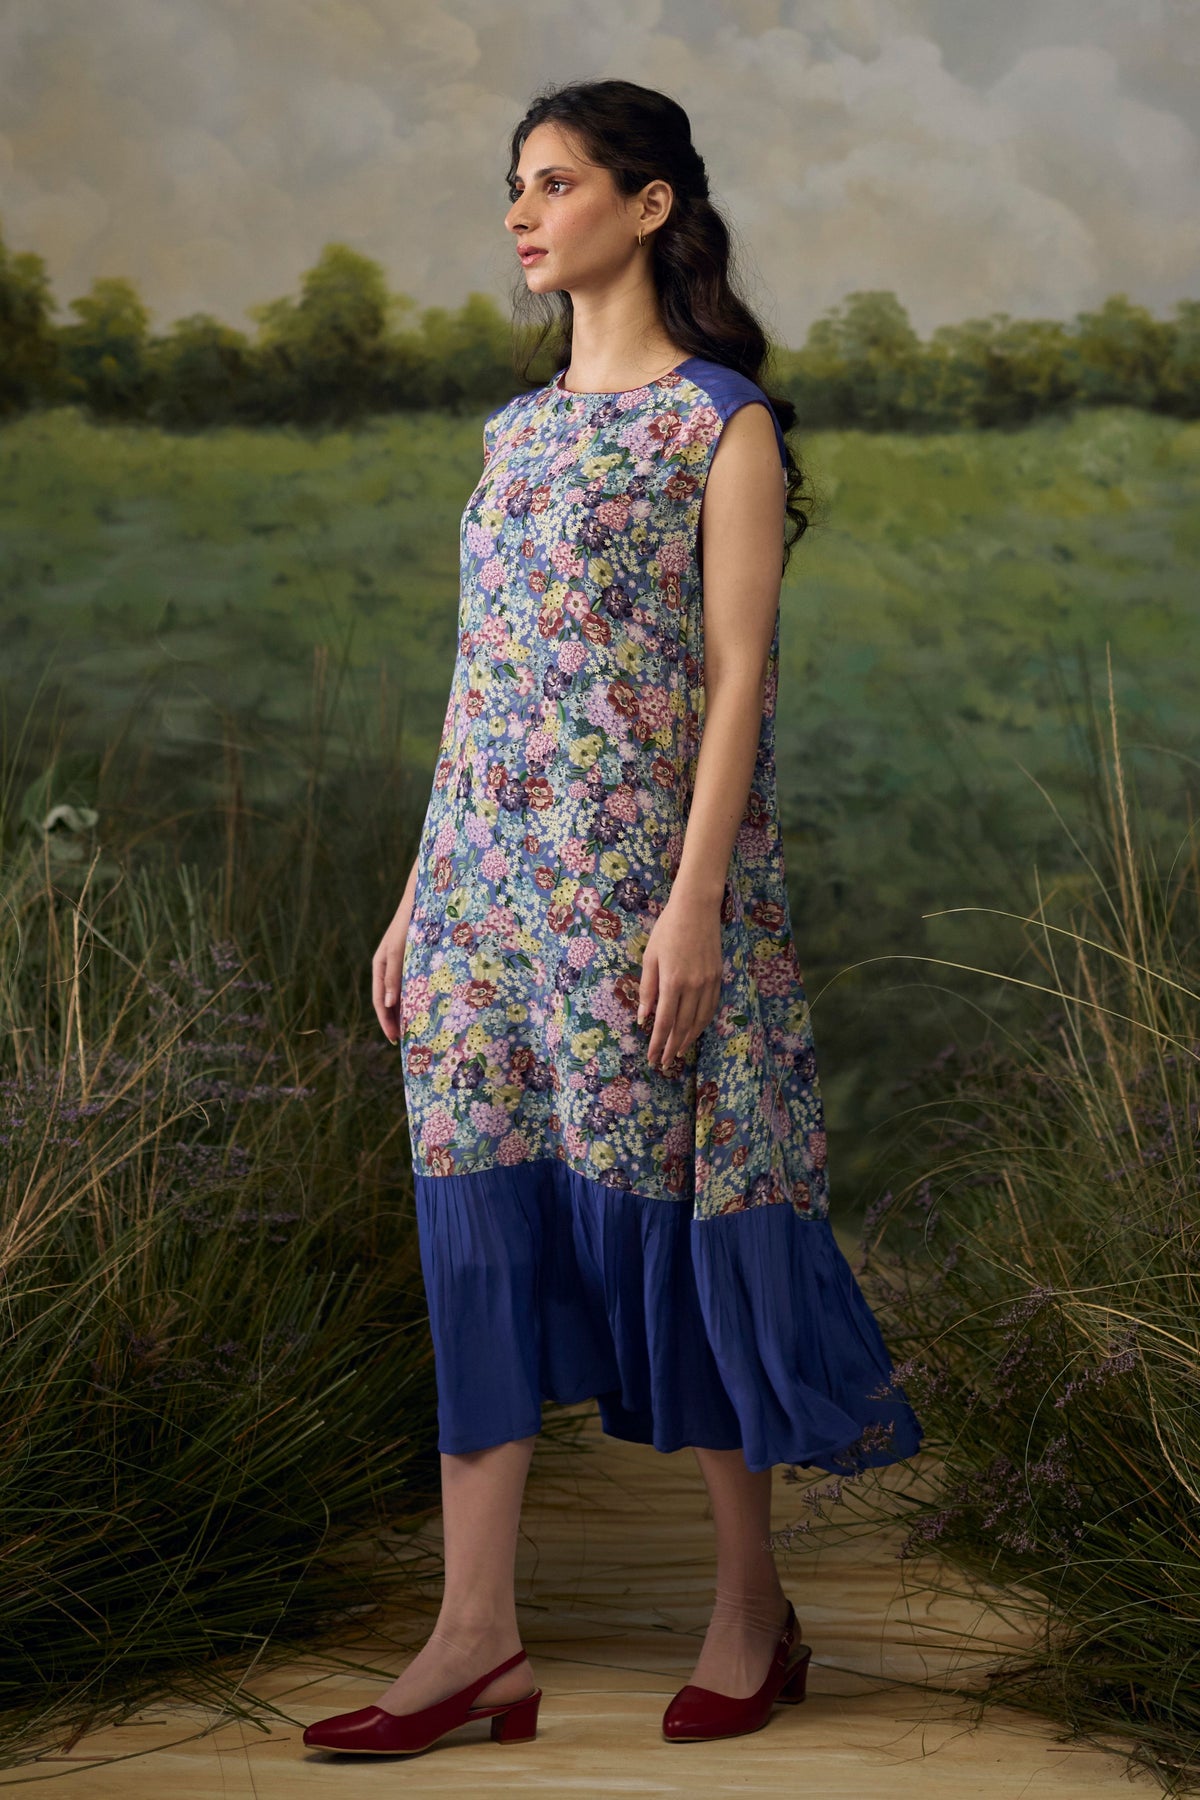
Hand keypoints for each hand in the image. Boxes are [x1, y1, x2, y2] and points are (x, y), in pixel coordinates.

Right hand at [372, 894, 413, 1043]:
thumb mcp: (399, 951)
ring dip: (408, 1011)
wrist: (427, 898)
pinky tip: (429, 1006)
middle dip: (396, 1021)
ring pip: (402, 994)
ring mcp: (402, 963)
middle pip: (390, 1001)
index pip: (379, 1001)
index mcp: (379, 966)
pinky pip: (414, 984)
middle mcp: (389, 967)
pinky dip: (418, 997)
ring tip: (418, 1030)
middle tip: (408, 1042)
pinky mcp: (416, 959)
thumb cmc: (410, 922)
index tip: (396, 1041)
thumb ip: (393, 977)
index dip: (386, 1022)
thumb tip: (386, 1006)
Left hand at [637, 890, 722, 1073]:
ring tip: (679, 1053)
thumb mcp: (650, 958)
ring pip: (700, 1020)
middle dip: (672, 1047)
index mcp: (673, 982)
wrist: (697, 909)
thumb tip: (644, 1018)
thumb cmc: (667, 930)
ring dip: (689, 1040)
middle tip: (665, 1063)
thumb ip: (647, 990)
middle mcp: (693, 986)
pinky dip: (703, 1023)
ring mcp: (708, 983)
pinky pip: (711, 1007)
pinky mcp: (718, 978)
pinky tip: (696, 1031)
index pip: (665, 1022)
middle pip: (683, 1026)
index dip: (658, 1043)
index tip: (652, 1058)